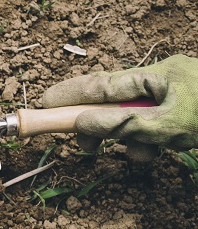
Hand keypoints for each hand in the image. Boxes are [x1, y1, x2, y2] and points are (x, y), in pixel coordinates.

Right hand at [41, 54, 197, 160]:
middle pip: (115, 101)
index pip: (102, 84)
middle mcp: (161, 79)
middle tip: (87, 146)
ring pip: (135, 116)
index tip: (46, 102)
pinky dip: (151, 138)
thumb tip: (83, 122)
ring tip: (146, 153)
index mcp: (156, 74)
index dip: (71, 94)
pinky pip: (154, 122)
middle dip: (101, 125)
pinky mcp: (181, 107)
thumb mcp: (167, 125)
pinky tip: (162, 149)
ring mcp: (172, 93)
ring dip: (133, 138)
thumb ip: (123, 124)